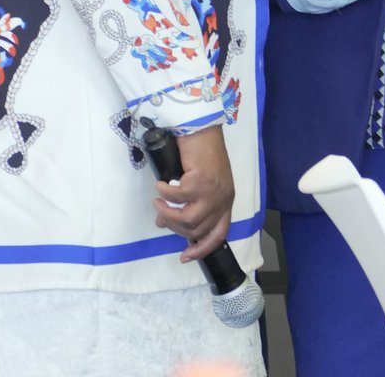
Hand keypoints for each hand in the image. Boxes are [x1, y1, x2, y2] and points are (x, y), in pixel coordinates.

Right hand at [152, 125, 234, 261]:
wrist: (202, 128)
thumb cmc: (201, 153)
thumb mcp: (198, 183)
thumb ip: (187, 203)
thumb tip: (163, 223)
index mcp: (226, 201)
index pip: (219, 235)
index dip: (202, 249)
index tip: (184, 256)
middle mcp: (223, 199)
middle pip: (197, 230)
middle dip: (175, 226)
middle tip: (161, 214)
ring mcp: (214, 191)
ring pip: (187, 219)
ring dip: (168, 213)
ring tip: (158, 201)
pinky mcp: (201, 181)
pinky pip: (177, 197)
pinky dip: (164, 193)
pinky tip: (160, 184)